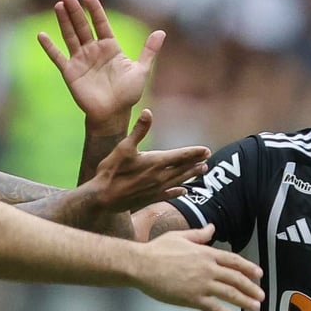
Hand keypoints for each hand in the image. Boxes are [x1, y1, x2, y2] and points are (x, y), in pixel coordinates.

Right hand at [37, 0, 161, 132]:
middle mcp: (93, 51)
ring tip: (58, 5)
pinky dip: (49, 47)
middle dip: (75, 11)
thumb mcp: (141, 70)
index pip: (101, 24)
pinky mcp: (70, 72)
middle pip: (83, 26)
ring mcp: (81, 60)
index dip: (95, 10)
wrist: (114, 114)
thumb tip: (161, 32)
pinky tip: (41, 35)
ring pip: (70, 36)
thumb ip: (149, 51)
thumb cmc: (128, 94)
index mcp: (110, 47)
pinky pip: (58, 57)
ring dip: (64, 22)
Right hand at [85, 108, 209, 211]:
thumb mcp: (123, 147)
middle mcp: (159, 176)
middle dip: (196, 163)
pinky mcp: (150, 198)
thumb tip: (147, 112)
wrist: (102, 198)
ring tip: (202, 171)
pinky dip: (178, 192)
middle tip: (208, 159)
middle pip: (183, 168)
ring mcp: (156, 189)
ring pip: (179, 181)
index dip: (194, 152)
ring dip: (190, 175)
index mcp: (155, 162)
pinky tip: (184, 191)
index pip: (181, 156)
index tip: (207, 150)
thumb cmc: (111, 171)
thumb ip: (138, 130)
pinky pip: (169, 194)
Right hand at [135, 225, 263, 310]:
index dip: (248, 268)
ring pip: (229, 293)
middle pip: (236, 278)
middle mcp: (207, 268)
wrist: (141, 265)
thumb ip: (198, 234)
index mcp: (206, 253)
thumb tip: (212, 228)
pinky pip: (213, 308)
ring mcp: (201, 284)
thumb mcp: (180, 236)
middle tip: (261, 295)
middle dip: (251, 287)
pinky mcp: (191, 298)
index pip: (233, 261)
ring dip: (244, 301)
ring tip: (255, 307)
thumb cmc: (157, 249)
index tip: (259, 274)